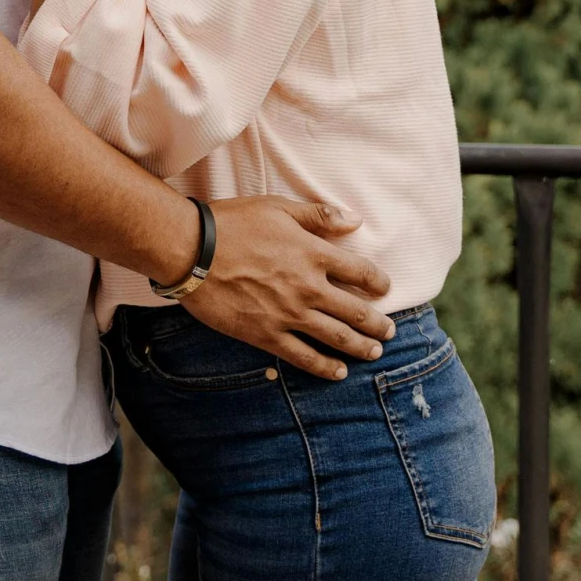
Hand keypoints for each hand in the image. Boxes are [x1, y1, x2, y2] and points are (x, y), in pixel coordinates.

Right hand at [180, 197, 393, 380]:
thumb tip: (355, 221)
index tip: (385, 289)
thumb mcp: (277, 208)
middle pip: (355, 310)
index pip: (360, 271)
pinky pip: (303, 356)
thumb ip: (318, 216)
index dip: (378, 282)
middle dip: (377, 323)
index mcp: (313, 253)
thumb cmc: (231, 223)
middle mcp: (308, 287)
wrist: (191, 251)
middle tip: (389, 331)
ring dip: (360, 347)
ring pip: (336, 337)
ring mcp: (288, 314)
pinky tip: (338, 372)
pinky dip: (324, 367)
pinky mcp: (266, 334)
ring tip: (374, 353)